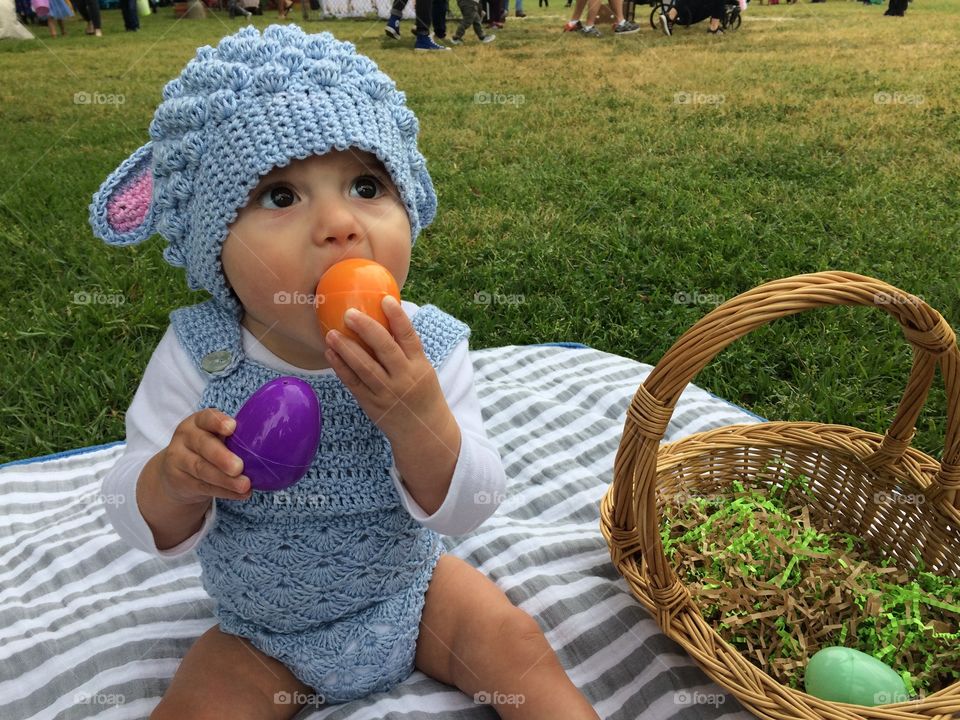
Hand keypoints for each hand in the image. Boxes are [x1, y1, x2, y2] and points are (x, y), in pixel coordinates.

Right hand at [156, 408, 251, 504]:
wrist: (177, 472)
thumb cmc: (210, 448)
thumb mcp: (216, 437)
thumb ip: (236, 438)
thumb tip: (273, 445)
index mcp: (198, 422)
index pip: (207, 418)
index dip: (218, 422)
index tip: (233, 427)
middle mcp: (186, 437)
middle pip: (203, 445)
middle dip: (222, 457)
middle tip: (239, 467)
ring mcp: (178, 459)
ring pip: (202, 469)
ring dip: (226, 480)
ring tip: (245, 485)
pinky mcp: (178, 480)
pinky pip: (203, 487)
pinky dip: (225, 492)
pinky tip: (241, 494)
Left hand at [323, 296, 452, 445]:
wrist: (423, 432)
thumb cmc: (422, 394)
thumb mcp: (423, 371)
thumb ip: (406, 350)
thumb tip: (384, 318)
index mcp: (420, 366)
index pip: (409, 337)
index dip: (398, 318)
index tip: (386, 300)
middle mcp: (404, 378)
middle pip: (385, 349)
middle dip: (367, 330)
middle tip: (350, 314)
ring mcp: (387, 393)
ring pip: (365, 368)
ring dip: (346, 349)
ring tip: (331, 333)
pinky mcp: (372, 404)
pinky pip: (354, 383)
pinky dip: (341, 368)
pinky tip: (330, 354)